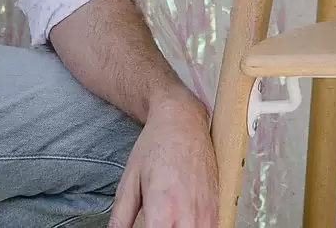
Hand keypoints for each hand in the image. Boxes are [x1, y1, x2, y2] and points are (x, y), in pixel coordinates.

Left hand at [109, 92, 216, 227]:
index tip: (143, 227)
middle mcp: (188, 213)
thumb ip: (120, 218)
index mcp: (163, 208)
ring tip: (168, 221)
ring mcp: (206, 211)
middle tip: (151, 223)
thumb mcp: (129, 181)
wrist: (183, 119)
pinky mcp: (216, 206)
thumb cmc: (156, 145)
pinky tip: (182, 223)